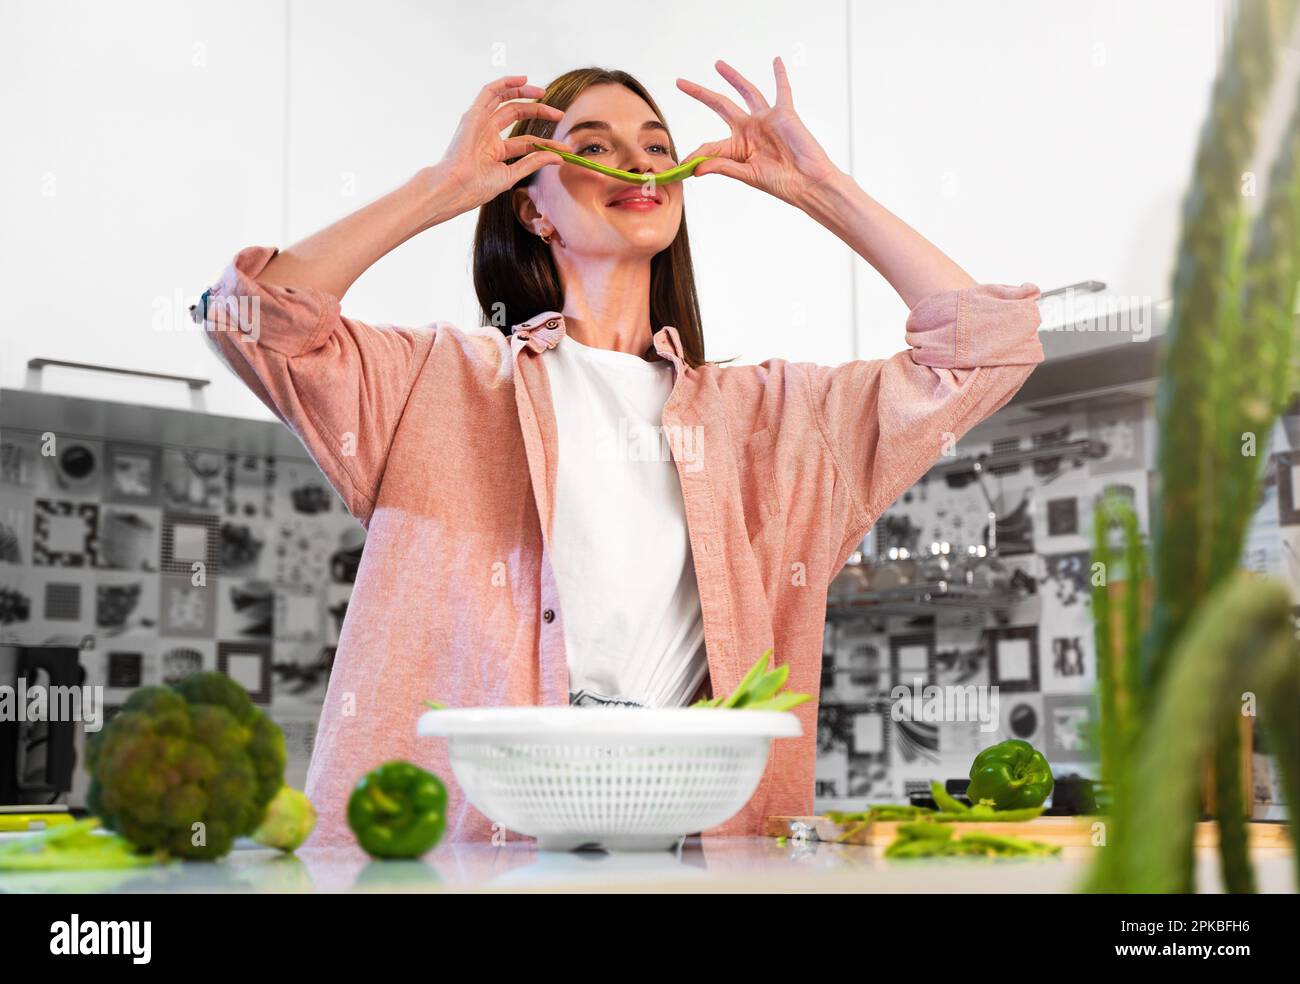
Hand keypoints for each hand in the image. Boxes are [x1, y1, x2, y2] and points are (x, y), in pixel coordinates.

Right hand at [432, 75, 573, 213]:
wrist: (455, 187)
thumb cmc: (475, 187)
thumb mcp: (510, 174)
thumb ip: (533, 163)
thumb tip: (559, 158)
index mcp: (494, 150)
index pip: (526, 141)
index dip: (546, 143)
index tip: (564, 147)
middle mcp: (487, 134)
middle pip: (517, 115)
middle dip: (539, 112)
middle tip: (559, 114)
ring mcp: (480, 123)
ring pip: (505, 101)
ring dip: (524, 93)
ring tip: (542, 93)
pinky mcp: (474, 114)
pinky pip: (490, 92)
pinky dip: (505, 83)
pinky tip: (523, 79)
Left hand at [677, 57, 841, 207]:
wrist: (807, 182)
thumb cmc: (780, 183)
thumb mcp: (746, 174)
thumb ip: (721, 166)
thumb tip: (694, 169)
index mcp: (737, 148)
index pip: (710, 145)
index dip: (696, 154)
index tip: (682, 164)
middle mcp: (749, 130)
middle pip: (720, 106)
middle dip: (701, 94)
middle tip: (681, 83)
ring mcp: (765, 120)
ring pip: (746, 92)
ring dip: (733, 77)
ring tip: (718, 65)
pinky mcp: (784, 113)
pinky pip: (782, 90)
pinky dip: (780, 75)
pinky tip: (776, 61)